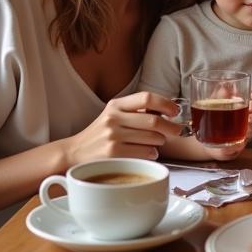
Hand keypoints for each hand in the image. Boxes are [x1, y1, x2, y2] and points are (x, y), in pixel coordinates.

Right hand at [60, 92, 182, 167]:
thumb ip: (136, 111)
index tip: (175, 111)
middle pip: (153, 120)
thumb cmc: (101, 133)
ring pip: (152, 137)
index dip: (166, 103)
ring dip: (161, 141)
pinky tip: (150, 153)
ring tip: (158, 142)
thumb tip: (169, 110)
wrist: (74, 152)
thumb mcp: (114, 114)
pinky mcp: (113, 153)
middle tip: (176, 130)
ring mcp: (112, 136)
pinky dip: (152, 153)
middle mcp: (113, 118)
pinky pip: (144, 152)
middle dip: (170, 127)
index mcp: (116, 105)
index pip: (146, 98)